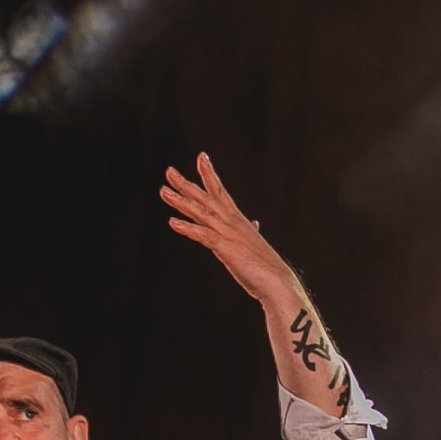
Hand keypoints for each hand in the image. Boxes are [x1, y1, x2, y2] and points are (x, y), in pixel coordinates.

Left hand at [161, 152, 299, 304]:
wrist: (276, 282)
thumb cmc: (265, 265)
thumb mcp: (255, 243)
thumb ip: (250, 230)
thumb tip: (254, 223)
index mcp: (237, 220)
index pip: (220, 191)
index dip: (209, 174)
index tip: (201, 157)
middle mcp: (231, 222)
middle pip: (205, 197)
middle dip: (186, 183)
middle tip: (169, 171)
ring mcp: (228, 233)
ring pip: (200, 212)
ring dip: (180, 201)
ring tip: (163, 191)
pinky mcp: (225, 248)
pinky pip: (202, 235)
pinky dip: (187, 228)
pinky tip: (172, 222)